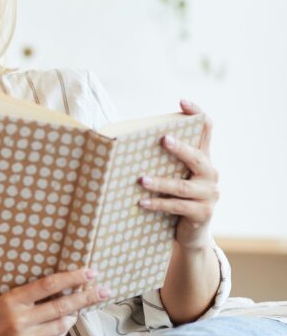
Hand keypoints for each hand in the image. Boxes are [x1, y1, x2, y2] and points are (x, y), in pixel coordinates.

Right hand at [0, 268, 109, 335]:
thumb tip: (63, 290)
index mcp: (11, 300)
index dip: (73, 278)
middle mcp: (20, 320)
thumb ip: (29, 298)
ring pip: (62, 326)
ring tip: (71, 312)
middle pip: (62, 306)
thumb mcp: (2, 303)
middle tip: (105, 290)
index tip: (91, 273)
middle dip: (87, 297)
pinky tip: (53, 329)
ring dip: (70, 317)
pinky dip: (58, 334)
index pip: (49, 285)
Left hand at [139, 100, 219, 250]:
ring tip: (141, 180)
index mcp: (204, 159)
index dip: (197, 113)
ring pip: (182, 186)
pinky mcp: (203, 213)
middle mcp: (210, 173)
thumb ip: (164, 161)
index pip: (207, 129)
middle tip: (162, 139)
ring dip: (160, 182)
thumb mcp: (175, 176)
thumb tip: (126, 144)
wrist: (191, 233)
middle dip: (179, 148)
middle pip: (196, 156)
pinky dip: (158, 204)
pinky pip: (177, 206)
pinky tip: (142, 202)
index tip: (181, 101)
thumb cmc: (177, 198)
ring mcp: (209, 194)